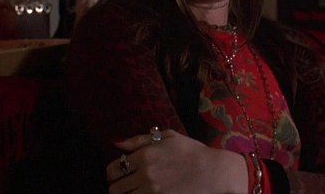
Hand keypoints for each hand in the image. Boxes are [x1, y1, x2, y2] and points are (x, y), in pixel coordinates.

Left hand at [106, 129, 247, 193]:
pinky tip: (145, 193)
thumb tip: (117, 144)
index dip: (112, 172)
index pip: (113, 170)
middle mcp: (145, 175)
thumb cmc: (191, 151)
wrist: (212, 171)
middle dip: (118, 186)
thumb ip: (140, 139)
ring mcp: (152, 191)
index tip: (118, 173)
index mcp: (144, 156)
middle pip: (115, 189)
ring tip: (136, 190)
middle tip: (126, 184)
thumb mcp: (167, 137)